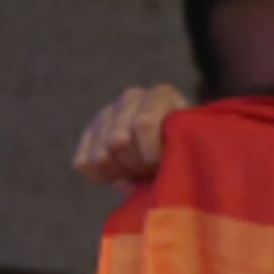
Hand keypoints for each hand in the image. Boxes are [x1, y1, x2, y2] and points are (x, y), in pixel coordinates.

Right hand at [72, 83, 191, 185]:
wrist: (174, 158)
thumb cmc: (189, 156)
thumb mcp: (189, 151)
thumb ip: (173, 152)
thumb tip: (144, 169)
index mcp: (162, 96)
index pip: (142, 123)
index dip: (150, 153)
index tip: (161, 163)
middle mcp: (132, 98)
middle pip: (118, 140)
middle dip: (136, 165)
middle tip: (152, 170)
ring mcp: (108, 113)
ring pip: (101, 155)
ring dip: (121, 172)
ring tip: (140, 172)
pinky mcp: (90, 133)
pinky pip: (85, 163)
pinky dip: (102, 176)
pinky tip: (120, 175)